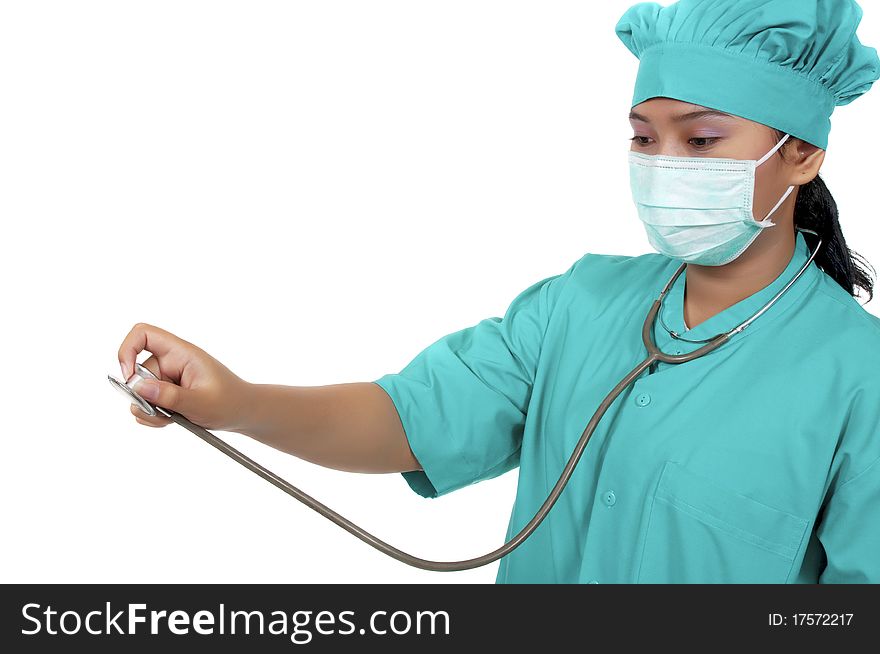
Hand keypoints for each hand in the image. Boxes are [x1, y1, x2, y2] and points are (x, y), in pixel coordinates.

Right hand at [117, 322, 251, 430]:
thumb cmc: (230, 402)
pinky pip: (147, 403)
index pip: (143, 334)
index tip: (129, 378)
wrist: (244, 413)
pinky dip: (155, 415)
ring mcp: (169, 377)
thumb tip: (138, 387)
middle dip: (145, 397)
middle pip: (138, 372)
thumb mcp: (201, 402)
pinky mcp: (168, 391)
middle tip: (165, 413)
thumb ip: (170, 396)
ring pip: (141, 392)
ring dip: (151, 410)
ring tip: (175, 417)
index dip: (127, 350)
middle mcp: (172, 361)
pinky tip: (173, 419)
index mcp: (182, 353)